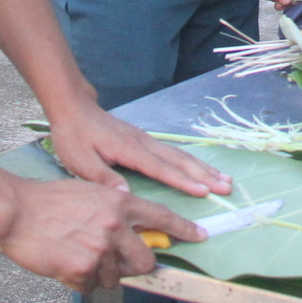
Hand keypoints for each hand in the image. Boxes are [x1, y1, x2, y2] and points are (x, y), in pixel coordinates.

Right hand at [0, 177, 205, 292]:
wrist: (17, 211)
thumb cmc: (49, 201)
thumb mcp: (91, 194)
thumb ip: (115, 211)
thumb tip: (134, 232)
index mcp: (119, 202)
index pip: (162, 217)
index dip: (183, 229)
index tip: (200, 236)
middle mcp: (115, 225)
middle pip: (145, 260)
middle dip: (134, 267)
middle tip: (116, 263)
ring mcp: (101, 248)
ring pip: (114, 277)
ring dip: (98, 272)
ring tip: (75, 253)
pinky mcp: (83, 269)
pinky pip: (90, 286)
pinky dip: (78, 279)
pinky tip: (64, 261)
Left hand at [47, 103, 231, 197]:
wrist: (74, 108)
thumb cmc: (75, 136)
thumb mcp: (80, 160)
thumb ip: (103, 177)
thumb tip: (125, 194)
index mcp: (130, 150)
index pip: (161, 168)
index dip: (183, 180)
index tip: (204, 191)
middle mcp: (144, 143)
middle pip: (179, 160)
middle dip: (204, 174)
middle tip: (226, 186)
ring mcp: (146, 140)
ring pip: (179, 155)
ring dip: (203, 167)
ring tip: (224, 178)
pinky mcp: (144, 140)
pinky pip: (173, 152)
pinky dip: (191, 161)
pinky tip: (200, 168)